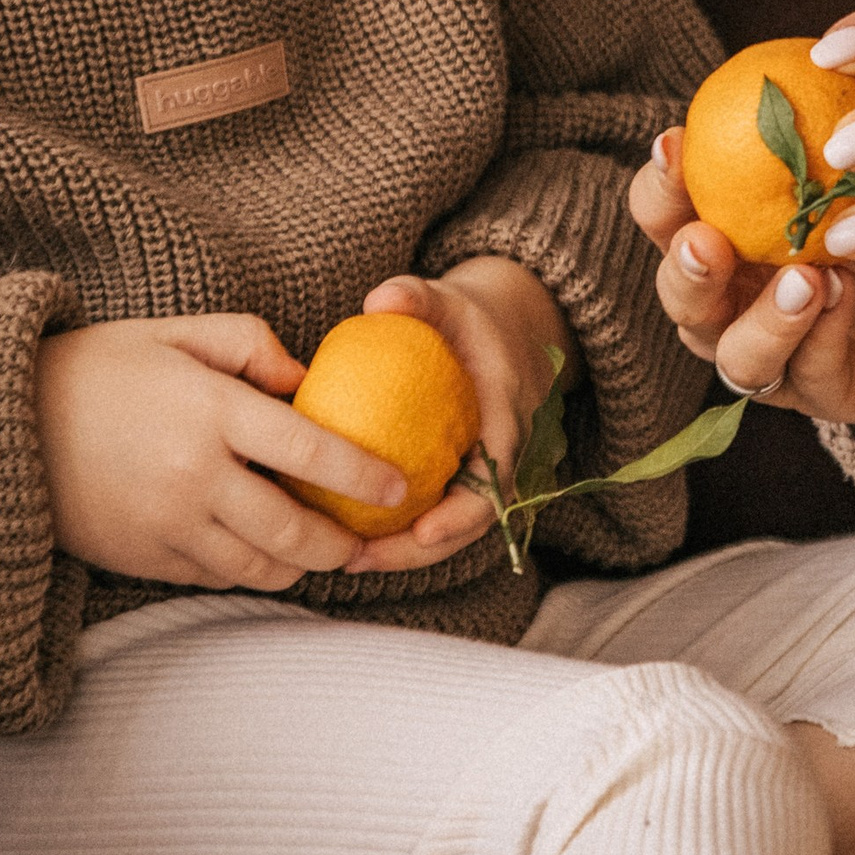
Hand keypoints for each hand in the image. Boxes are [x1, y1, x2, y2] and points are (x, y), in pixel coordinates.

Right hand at [38, 311, 418, 588]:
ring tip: (321, 551)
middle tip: (365, 539)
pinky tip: (261, 550)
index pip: (308, 450)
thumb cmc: (99, 368)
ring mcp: (166, 526)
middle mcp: (193, 477)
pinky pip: (216, 576)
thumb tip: (307, 384)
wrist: (3, 426)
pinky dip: (248, 568)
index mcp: (209, 412)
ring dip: (299, 564)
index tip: (397, 485)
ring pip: (259, 567)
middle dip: (340, 543)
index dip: (360, 473)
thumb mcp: (176, 333)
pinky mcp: (143, 558)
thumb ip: (251, 345)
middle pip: (292, 531)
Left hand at [360, 255, 580, 545]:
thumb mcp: (448, 299)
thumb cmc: (470, 319)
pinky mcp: (464, 483)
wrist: (509, 335)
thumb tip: (378, 301)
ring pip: (451, 530)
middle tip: (357, 558)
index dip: (464, 513)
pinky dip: (399, 533)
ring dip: (403, 553)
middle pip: (470, 523)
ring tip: (345, 558)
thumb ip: (416, 296)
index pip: (495, 478)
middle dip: (418, 552)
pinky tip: (349, 536)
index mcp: (507, 419)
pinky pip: (435, 516)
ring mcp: (486, 476)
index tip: (424, 532)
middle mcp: (505, 458)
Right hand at [629, 135, 854, 429]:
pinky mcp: (830, 395)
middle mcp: (735, 303)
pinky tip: (844, 298)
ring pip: (735, 356)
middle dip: (682, 266)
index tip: (674, 142)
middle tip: (704, 238)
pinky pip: (812, 374)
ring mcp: (778, 357)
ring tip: (802, 279)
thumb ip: (846, 113)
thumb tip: (838, 41)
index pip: (667, 214)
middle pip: (679, 295)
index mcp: (727, 238)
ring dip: (761, 318)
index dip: (658, 184)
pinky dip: (822, 336)